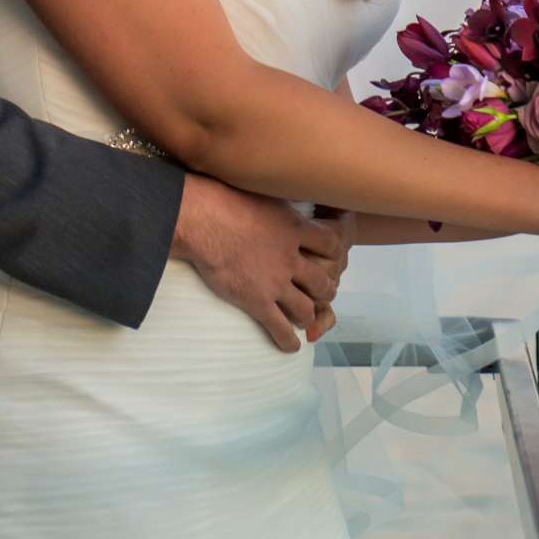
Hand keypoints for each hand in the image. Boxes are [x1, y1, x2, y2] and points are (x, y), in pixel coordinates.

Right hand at [171, 175, 349, 352]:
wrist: (201, 219)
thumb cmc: (223, 197)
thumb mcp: (261, 192)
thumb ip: (275, 205)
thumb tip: (275, 197)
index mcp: (295, 228)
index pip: (331, 243)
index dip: (337, 251)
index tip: (337, 254)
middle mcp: (291, 257)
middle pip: (322, 280)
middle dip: (325, 289)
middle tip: (322, 292)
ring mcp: (275, 282)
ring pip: (305, 307)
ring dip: (308, 315)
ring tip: (305, 318)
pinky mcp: (256, 301)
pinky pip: (279, 327)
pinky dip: (288, 340)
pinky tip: (292, 346)